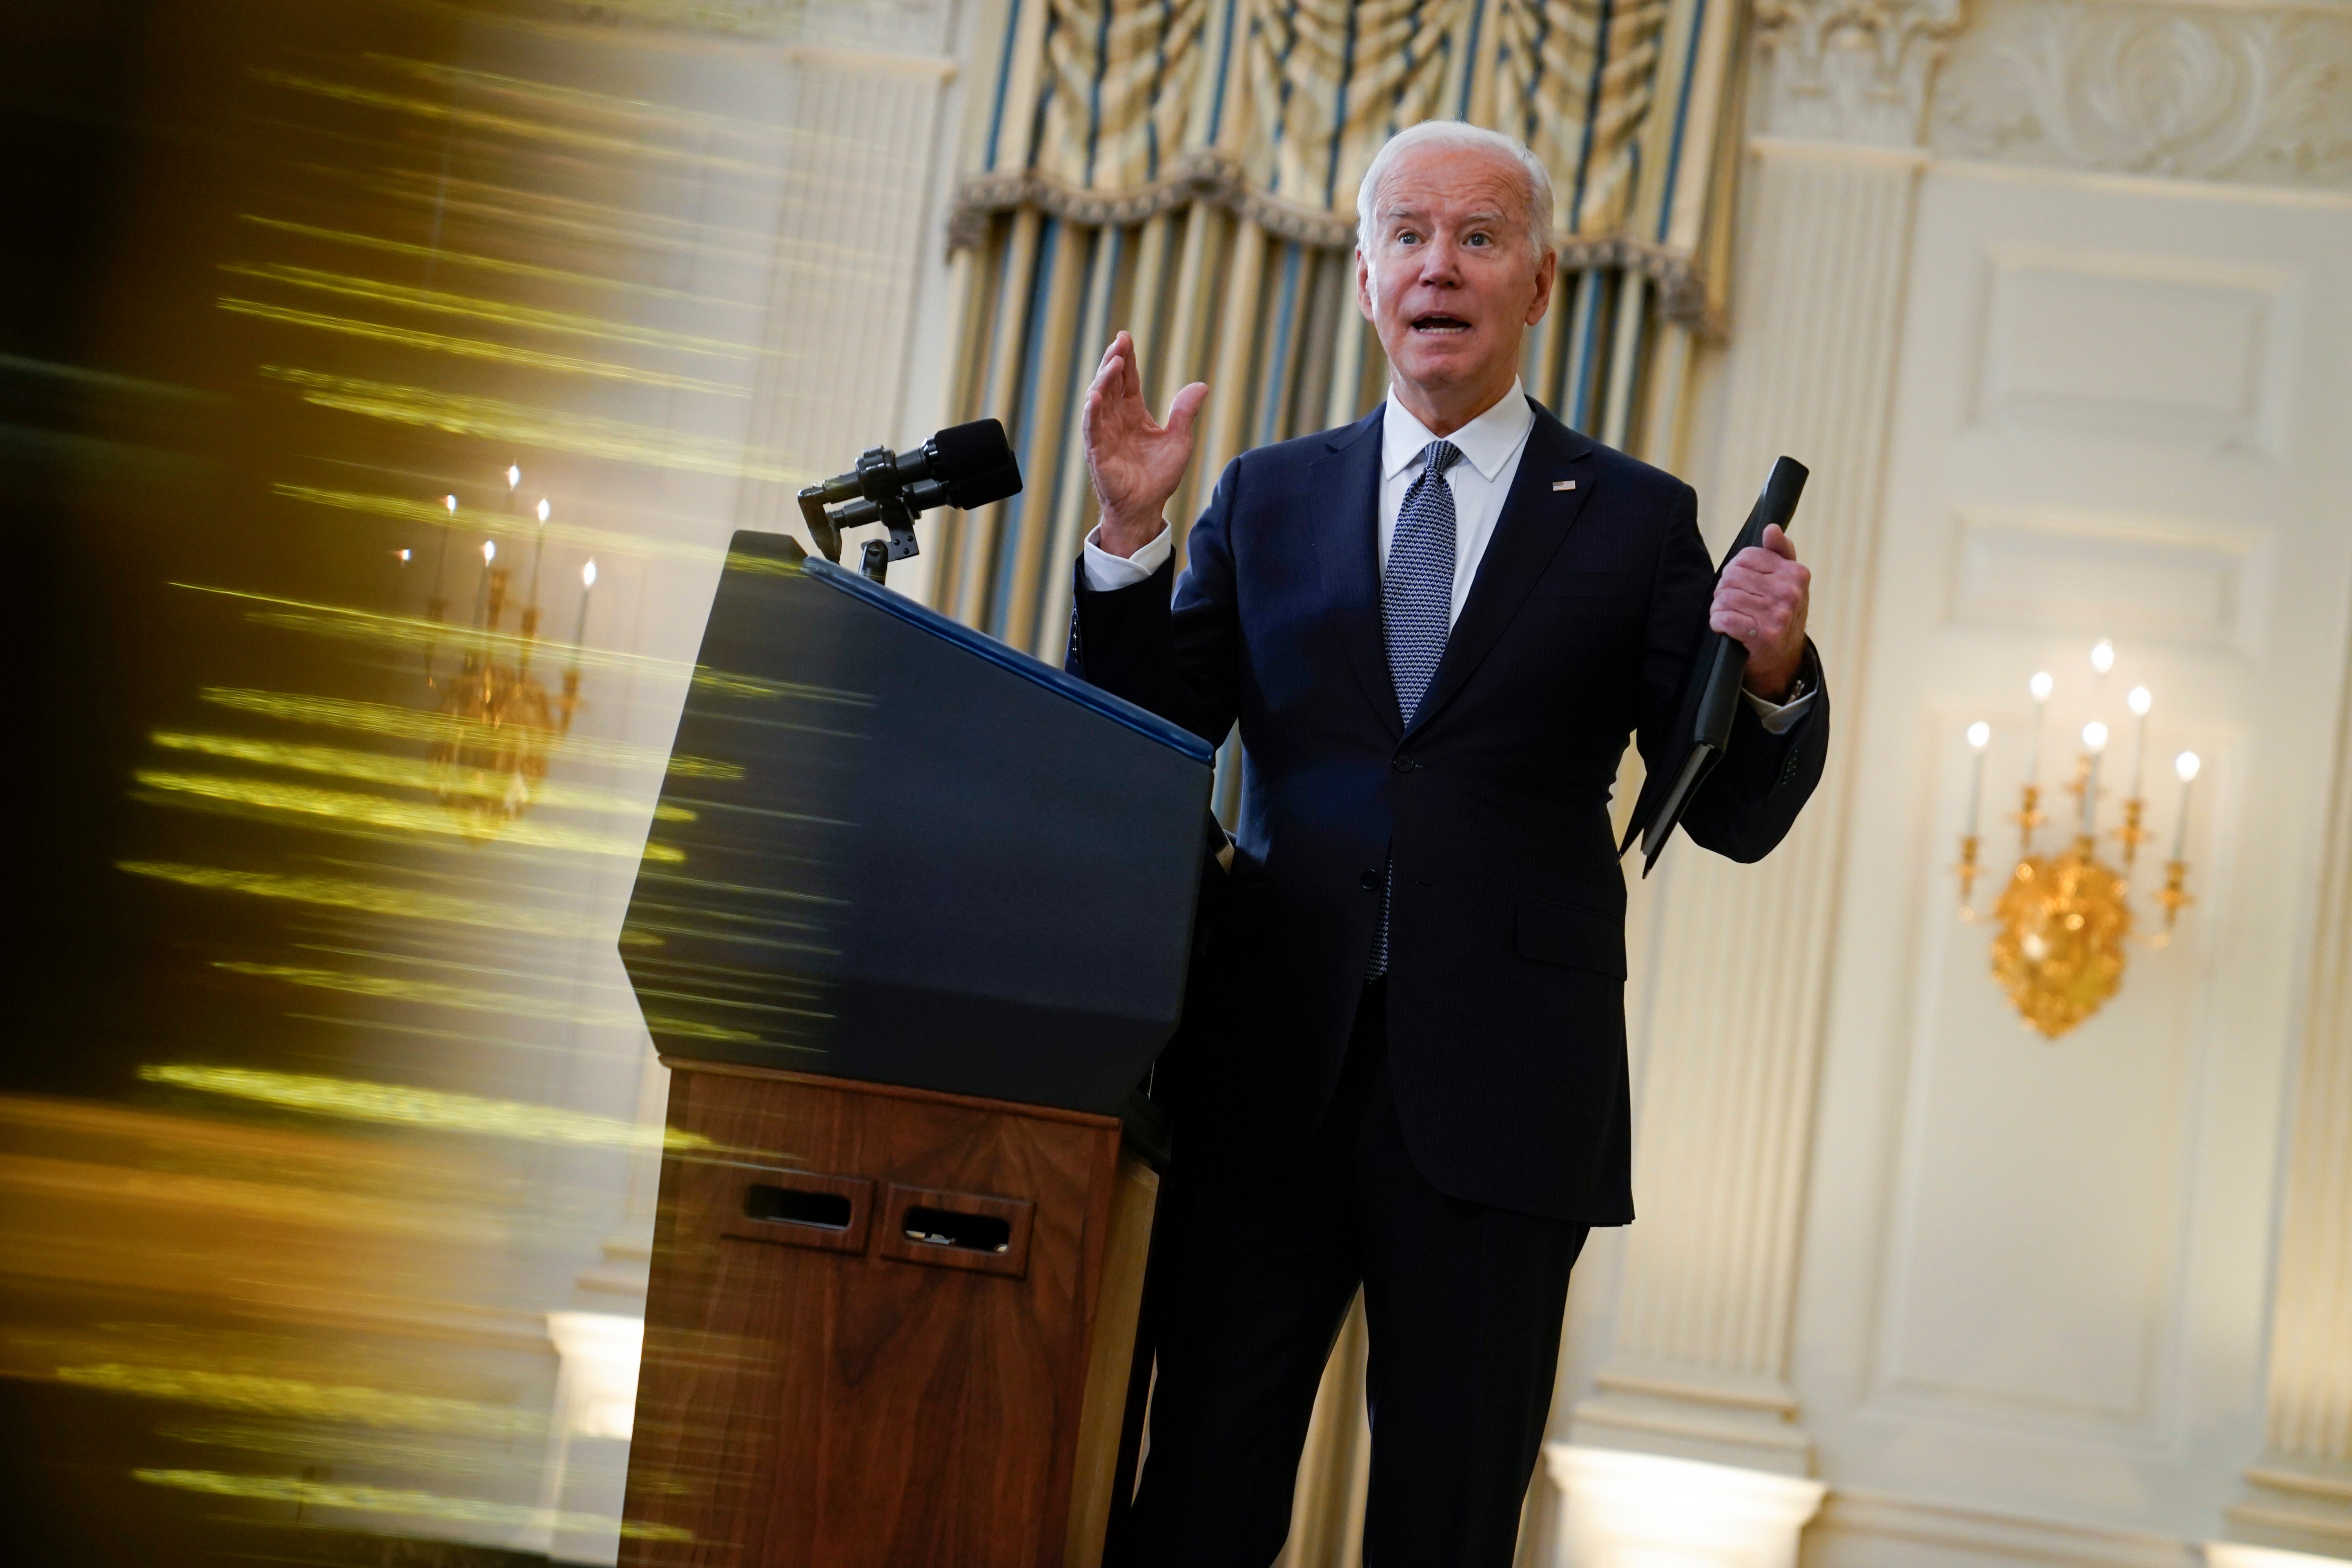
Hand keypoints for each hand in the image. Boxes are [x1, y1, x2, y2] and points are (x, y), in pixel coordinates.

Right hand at [1083, 330, 1206, 557]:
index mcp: (1133, 413)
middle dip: (1114, 360)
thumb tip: (1202, 385)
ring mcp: (1103, 433)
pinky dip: (1092, 411)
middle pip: (1111, 382)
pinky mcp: (1096, 450)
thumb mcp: (1179, 440)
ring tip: (1115, 361)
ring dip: (1105, 379)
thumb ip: (1185, 413)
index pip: (1128, 380)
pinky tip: (1095, 395)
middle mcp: (1115, 418)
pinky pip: (1091, 426)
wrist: (1146, 507)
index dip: (1128, 359)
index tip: (1126, 337)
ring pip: (1099, 398)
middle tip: (1121, 340)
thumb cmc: (1159, 476)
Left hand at [1710, 523, 1809, 700]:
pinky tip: (1724, 627)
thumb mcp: (1788, 580)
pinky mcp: (1763, 636)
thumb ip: (1780, 552)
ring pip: (1725, 597)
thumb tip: (1771, 528)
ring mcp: (1778, 615)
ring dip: (1719, 607)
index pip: (1747, 556)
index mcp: (1796, 574)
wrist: (1784, 658)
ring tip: (1728, 614)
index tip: (1741, 583)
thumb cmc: (1780, 612)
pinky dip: (1718, 622)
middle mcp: (1790, 593)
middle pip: (1732, 575)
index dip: (1736, 569)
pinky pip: (1724, 619)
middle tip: (1732, 601)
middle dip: (1725, 589)